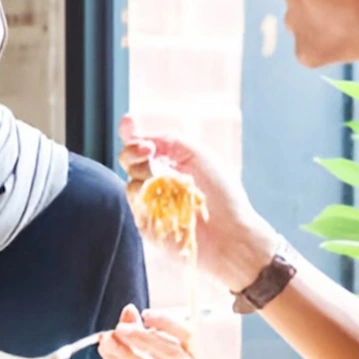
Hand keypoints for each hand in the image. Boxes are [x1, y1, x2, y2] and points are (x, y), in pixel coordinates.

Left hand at [98, 305, 199, 358]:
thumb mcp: (155, 353)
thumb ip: (142, 331)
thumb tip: (129, 310)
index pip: (186, 337)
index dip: (167, 323)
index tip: (146, 315)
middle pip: (168, 352)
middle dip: (142, 337)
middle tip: (120, 328)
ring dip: (125, 352)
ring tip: (107, 340)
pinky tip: (109, 355)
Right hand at [117, 114, 276, 290]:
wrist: (230, 233)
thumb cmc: (223, 194)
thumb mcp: (199, 155)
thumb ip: (170, 140)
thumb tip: (142, 137)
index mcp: (171, 162)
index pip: (142, 144)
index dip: (130, 133)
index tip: (128, 125)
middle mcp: (159, 180)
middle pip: (129, 160)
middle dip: (132, 151)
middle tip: (147, 152)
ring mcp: (152, 203)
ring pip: (130, 181)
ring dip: (142, 174)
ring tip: (164, 180)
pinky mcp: (148, 224)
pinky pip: (135, 205)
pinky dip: (144, 198)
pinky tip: (161, 199)